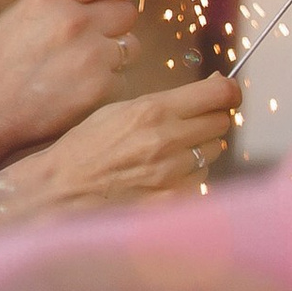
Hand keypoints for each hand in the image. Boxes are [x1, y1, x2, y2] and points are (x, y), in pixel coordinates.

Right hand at [0, 0, 148, 163]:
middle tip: (95, 39)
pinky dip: (108, 86)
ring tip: (81, 69)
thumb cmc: (2, 65)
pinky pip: (123, 78)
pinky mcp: (101, 88)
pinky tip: (79, 91)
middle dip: (117, 23)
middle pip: (127, 11)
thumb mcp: (25, 16)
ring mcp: (92, 55)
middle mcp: (75, 21)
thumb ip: (63, 0)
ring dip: (115, 55)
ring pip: (131, 46)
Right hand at [0, 77, 239, 218]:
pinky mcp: (174, 199)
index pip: (218, 94)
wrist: (62, 192)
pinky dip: (189, 177)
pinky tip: (162, 177)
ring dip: (198, 151)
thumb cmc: (86, 150)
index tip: (228, 92)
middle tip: (189, 125)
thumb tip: (210, 91)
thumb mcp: (118, 111)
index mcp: (153, 111)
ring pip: (212, 152)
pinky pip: (201, 181)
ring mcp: (174, 173)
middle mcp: (168, 141)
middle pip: (220, 122)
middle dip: (209, 120)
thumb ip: (164, 103)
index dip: (229, 91)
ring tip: (166, 155)